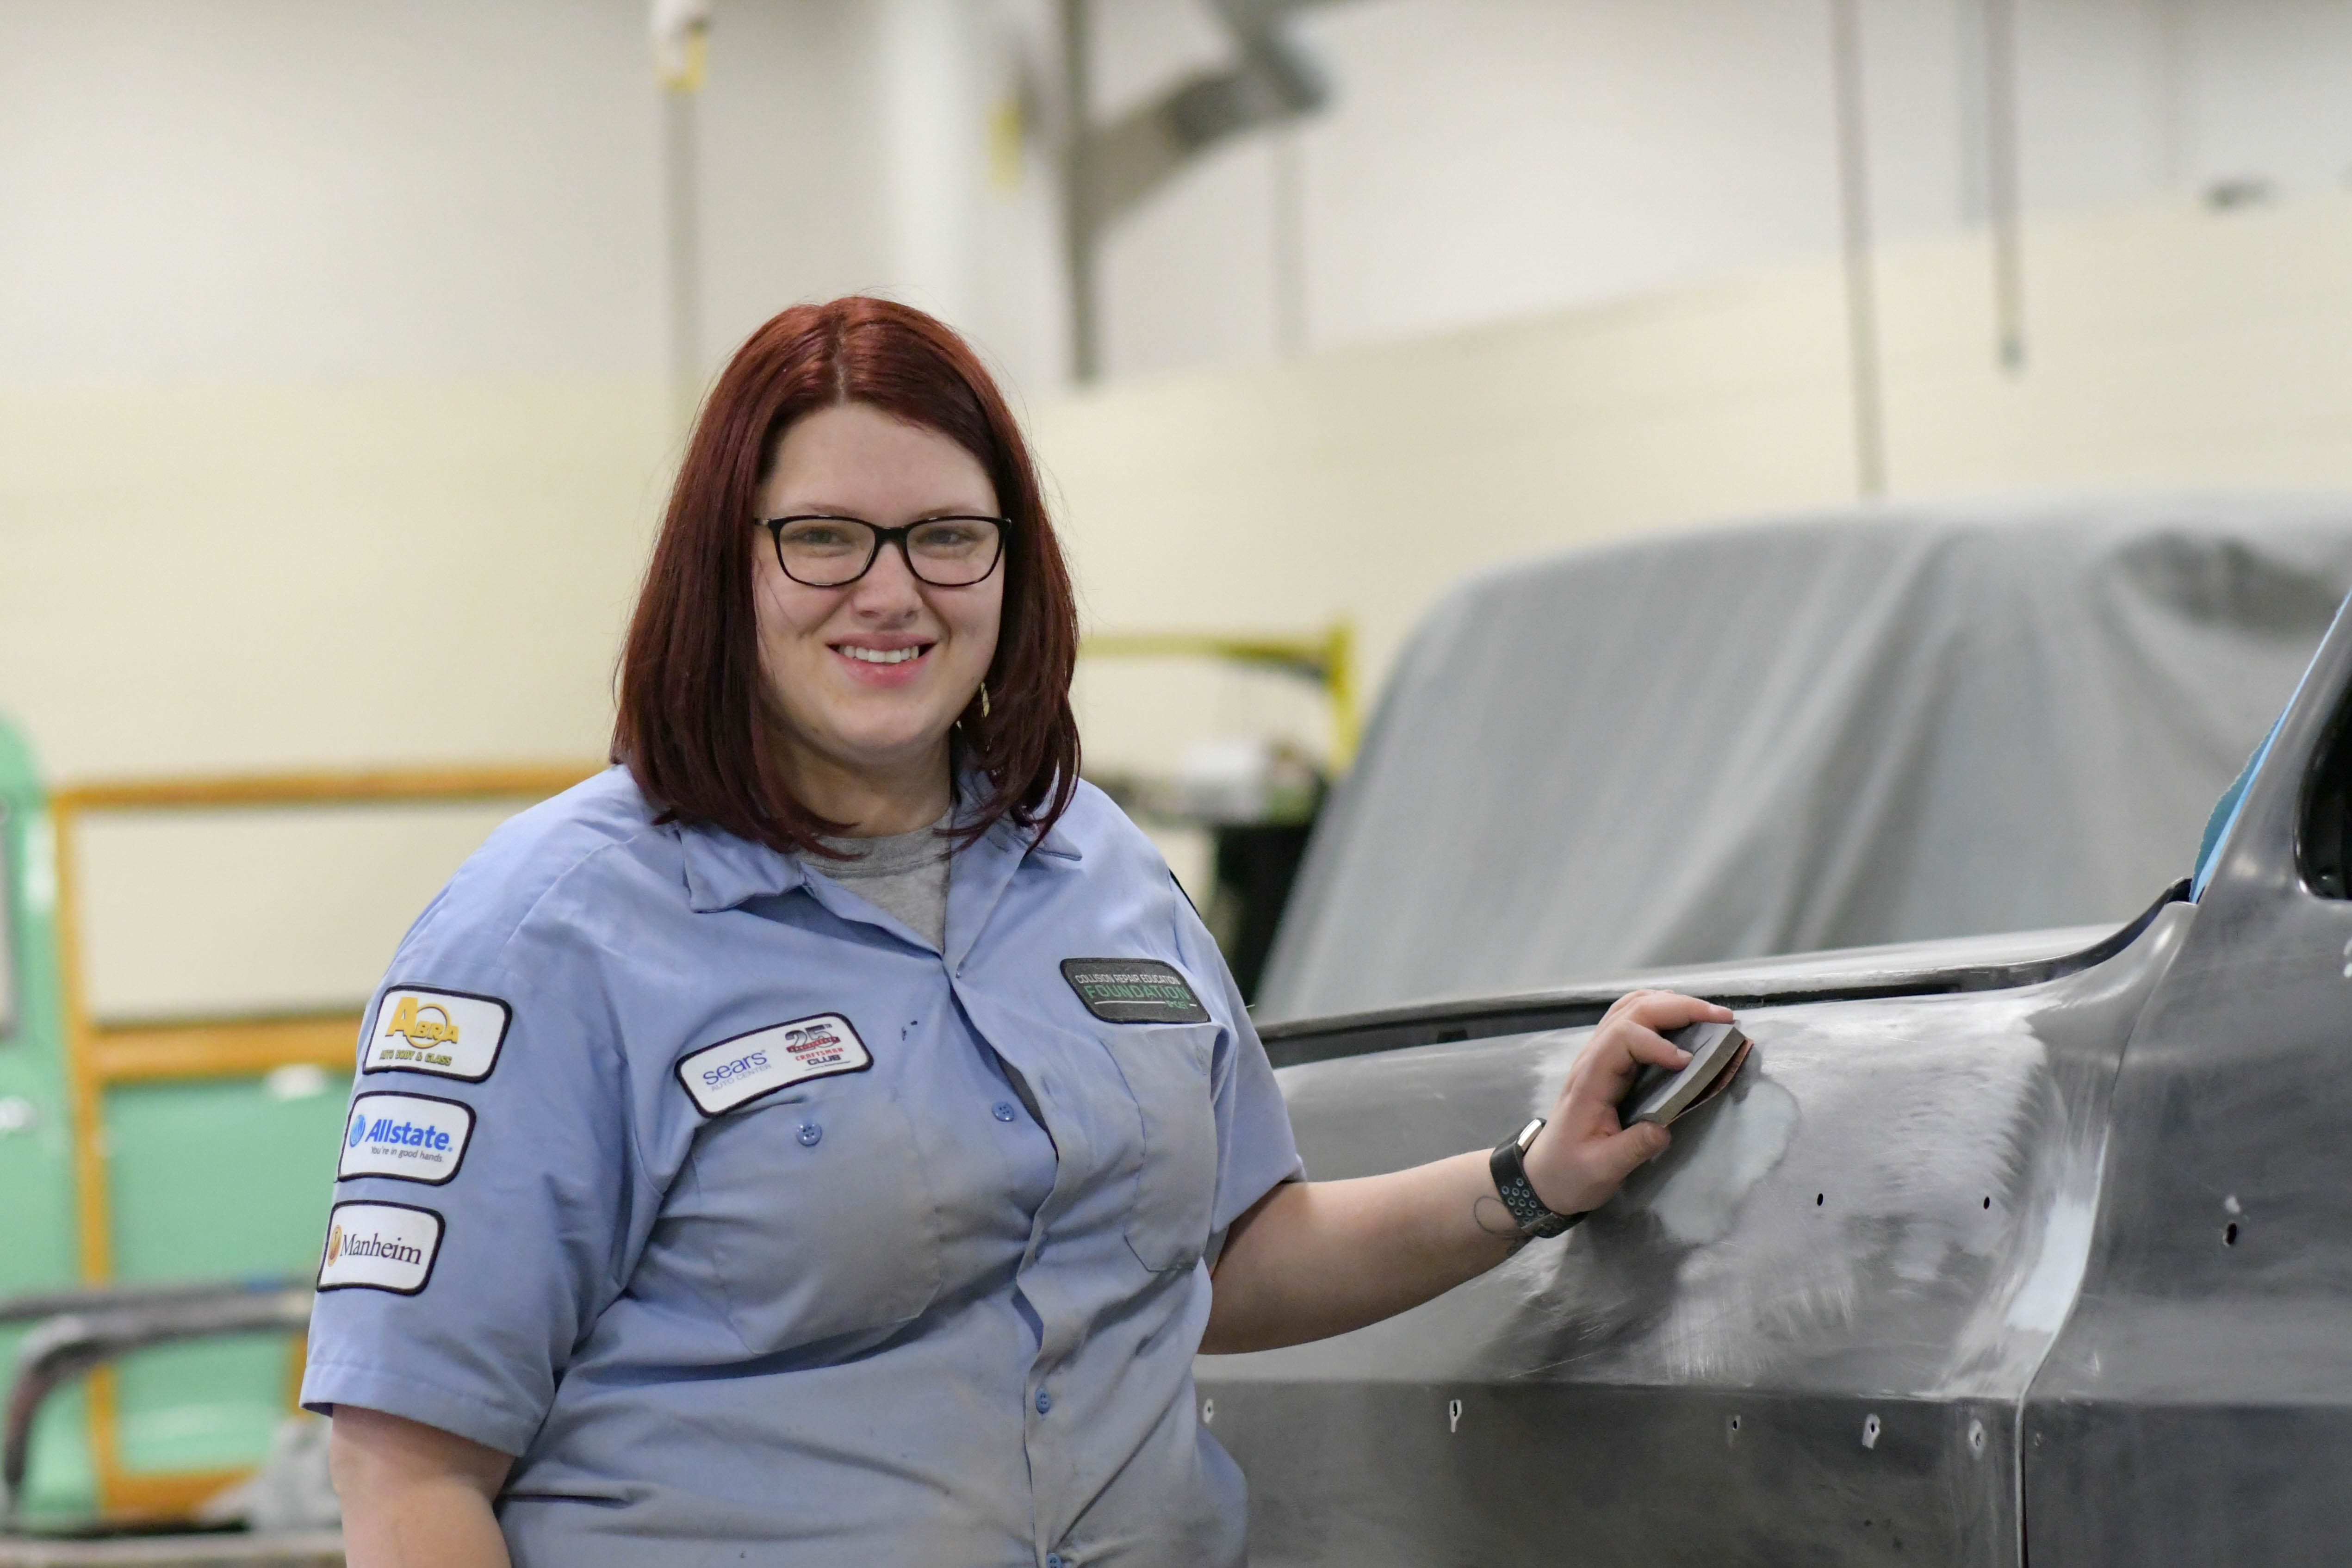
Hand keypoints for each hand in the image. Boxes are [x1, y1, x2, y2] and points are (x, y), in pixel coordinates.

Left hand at [1519, 989, 1730, 1216]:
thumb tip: (1665, 1128)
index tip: (1688, 1062)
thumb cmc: (1570, 1172)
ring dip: (1671, 1005)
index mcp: (1590, 1080)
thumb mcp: (1602, 1169)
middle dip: (1679, 1009)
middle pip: (1632, 1011)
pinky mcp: (1609, 1061)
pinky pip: (1631, 1021)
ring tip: (1708, 1014)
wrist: (1543, 1175)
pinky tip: (1683, 1020)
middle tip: (1723, 1018)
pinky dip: (1659, 1012)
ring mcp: (1599, 1055)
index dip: (1657, 1042)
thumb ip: (1633, 1149)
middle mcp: (1593, 1058)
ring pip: (1631, 1009)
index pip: (1622, 1037)